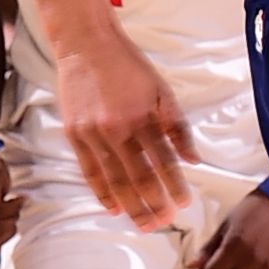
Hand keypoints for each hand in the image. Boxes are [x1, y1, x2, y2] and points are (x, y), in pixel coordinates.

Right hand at [58, 28, 194, 227]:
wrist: (86, 45)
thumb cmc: (129, 66)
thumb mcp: (162, 90)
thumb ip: (177, 126)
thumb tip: (193, 159)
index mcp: (143, 116)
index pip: (163, 161)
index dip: (173, 185)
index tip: (183, 204)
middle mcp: (117, 128)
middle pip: (138, 176)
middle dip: (152, 204)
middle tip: (163, 223)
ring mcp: (93, 134)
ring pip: (114, 179)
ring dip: (131, 205)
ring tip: (143, 223)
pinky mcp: (74, 135)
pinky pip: (90, 171)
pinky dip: (102, 192)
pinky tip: (114, 207)